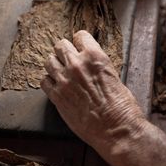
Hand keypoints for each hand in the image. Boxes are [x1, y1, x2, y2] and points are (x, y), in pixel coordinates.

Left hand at [41, 30, 144, 163]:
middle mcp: (77, 64)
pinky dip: (50, 82)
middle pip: (61, 45)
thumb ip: (96, 64)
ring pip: (49, 61)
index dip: (80, 42)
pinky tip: (57, 86)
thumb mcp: (113, 74)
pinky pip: (44, 81)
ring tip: (62, 72)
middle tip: (69, 59)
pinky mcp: (56, 97)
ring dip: (56, 65)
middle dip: (65, 51)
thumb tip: (87, 61)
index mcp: (94, 56)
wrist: (116, 129)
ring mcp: (64, 80)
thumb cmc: (121, 105)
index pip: (80, 36)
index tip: (80, 47)